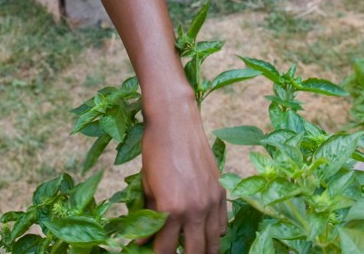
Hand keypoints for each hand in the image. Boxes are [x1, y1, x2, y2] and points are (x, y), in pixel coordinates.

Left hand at [139, 93, 226, 252]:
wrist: (175, 122)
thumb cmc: (155, 151)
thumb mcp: (146, 186)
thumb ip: (148, 215)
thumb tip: (142, 241)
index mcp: (170, 209)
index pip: (165, 249)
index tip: (154, 252)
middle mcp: (194, 210)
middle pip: (193, 252)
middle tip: (174, 253)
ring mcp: (211, 202)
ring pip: (212, 243)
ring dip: (202, 249)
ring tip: (192, 249)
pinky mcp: (221, 192)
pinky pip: (222, 224)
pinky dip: (213, 232)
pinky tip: (203, 231)